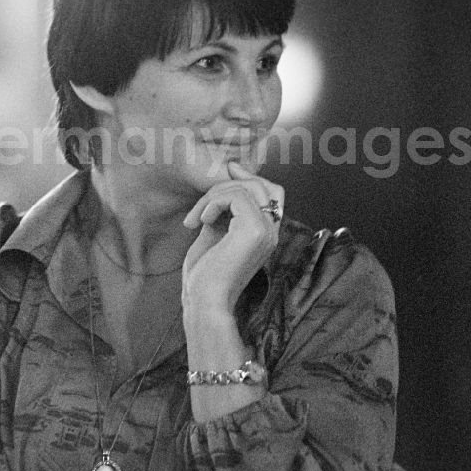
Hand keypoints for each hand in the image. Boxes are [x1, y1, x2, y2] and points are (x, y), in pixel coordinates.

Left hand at [182, 161, 283, 315]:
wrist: (204, 301)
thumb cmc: (205, 276)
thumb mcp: (215, 235)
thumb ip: (223, 212)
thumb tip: (222, 187)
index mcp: (266, 234)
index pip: (273, 193)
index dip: (252, 177)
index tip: (229, 169)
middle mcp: (272, 232)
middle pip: (263, 185)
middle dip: (231, 182)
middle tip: (205, 194)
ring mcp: (267, 230)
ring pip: (246, 188)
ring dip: (213, 197)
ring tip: (196, 218)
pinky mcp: (255, 230)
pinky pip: (236, 197)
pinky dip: (212, 203)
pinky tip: (200, 223)